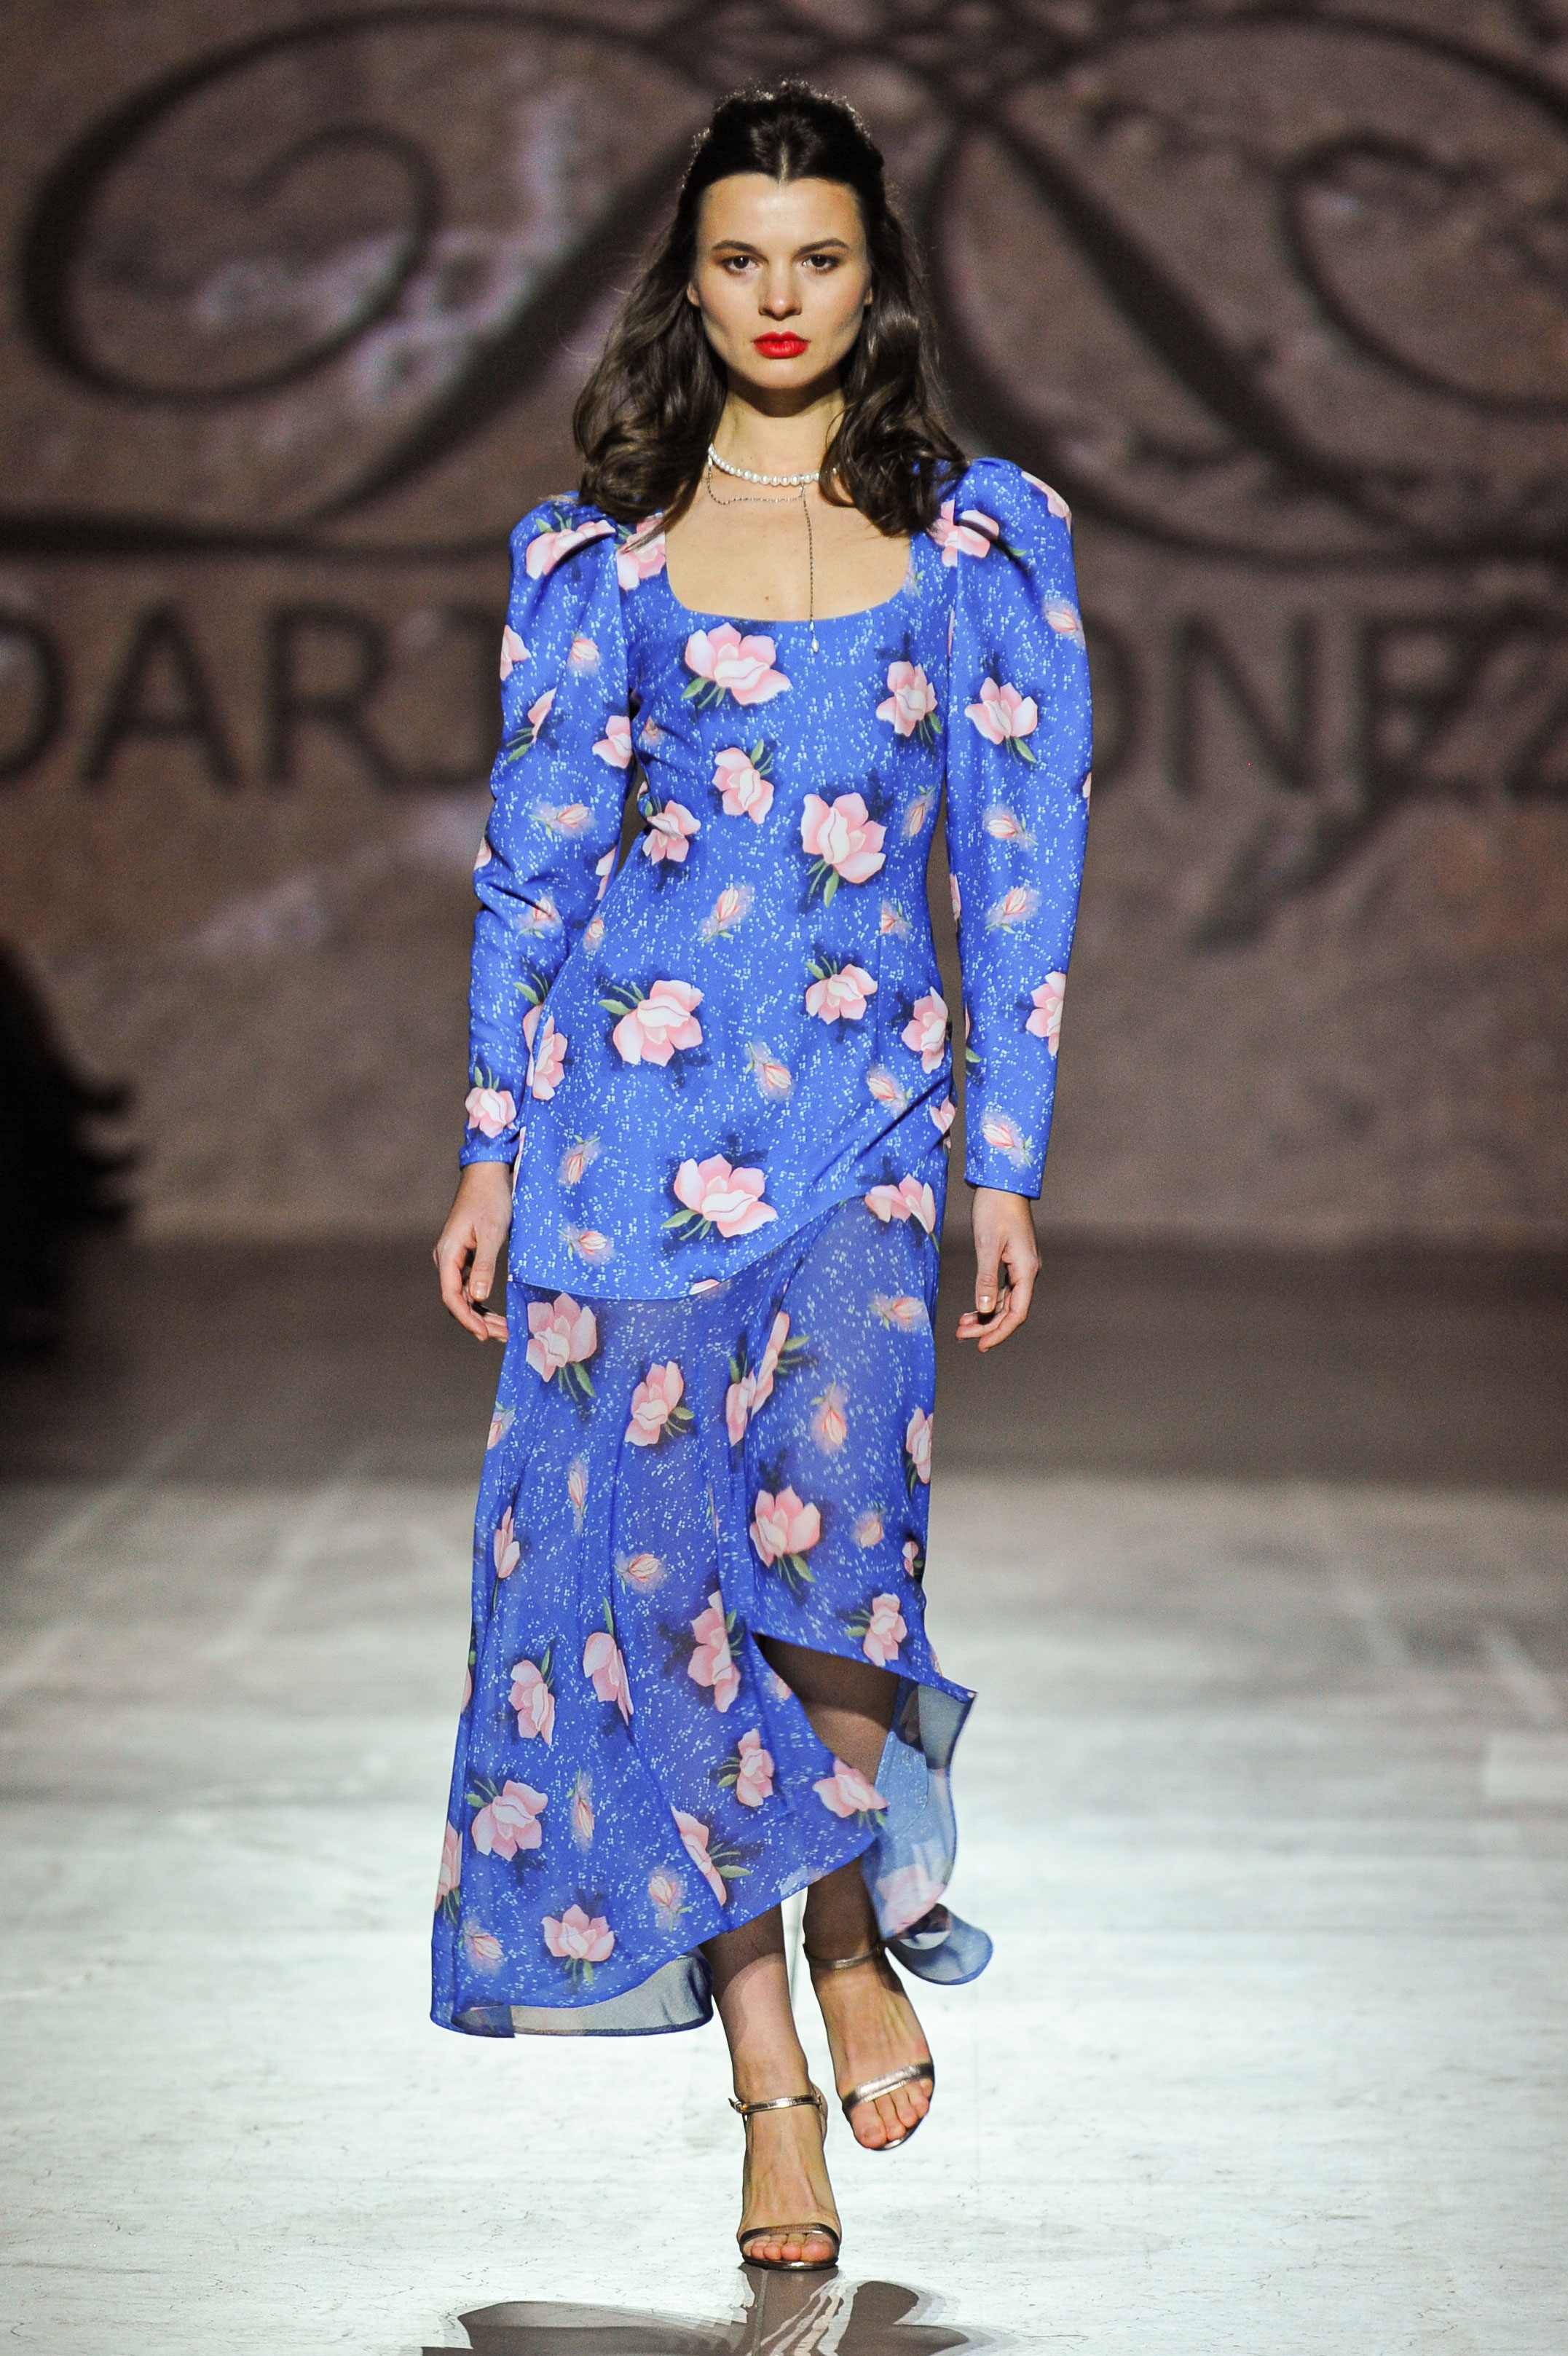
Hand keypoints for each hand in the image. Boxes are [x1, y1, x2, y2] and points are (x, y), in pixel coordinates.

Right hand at [433, 1161, 514, 1341]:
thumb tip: (478, 1297)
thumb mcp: (492, 1233)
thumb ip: (485, 1266)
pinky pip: (470, 1284)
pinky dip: (482, 1300)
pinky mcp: (466, 1255)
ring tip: (503, 1328)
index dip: (467, 1319)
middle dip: (477, 1320)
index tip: (484, 1334)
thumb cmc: (490, 1199)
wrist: (488, 1173)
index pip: (452, 1297)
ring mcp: (455, 1258)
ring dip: (481, 1313)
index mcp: (448, 1254)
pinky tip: (496, 1311)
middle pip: (457, 1300)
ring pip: (464, 1295)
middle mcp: (447, 1259)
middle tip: (502, 1335)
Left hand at [955, 1185, 1038, 1351]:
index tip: (981, 1345)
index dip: (1000, 1332)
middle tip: (961, 1335)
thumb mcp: (987, 1245)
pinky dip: (988, 1301)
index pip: (1017, 1313)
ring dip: (986, 1316)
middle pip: (1010, 1311)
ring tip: (962, 1326)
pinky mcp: (1012, 1261)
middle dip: (987, 1326)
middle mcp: (1027, 1272)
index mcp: (1026, 1270)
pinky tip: (973, 1309)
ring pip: (1006, 1302)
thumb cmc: (995, 1209)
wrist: (1002, 1184)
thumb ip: (986, 1278)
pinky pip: (1002, 1290)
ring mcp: (1020, 1267)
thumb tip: (986, 1309)